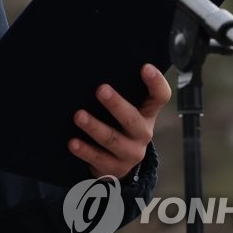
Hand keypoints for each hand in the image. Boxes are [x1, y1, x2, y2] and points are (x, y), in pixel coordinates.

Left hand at [68, 63, 171, 178]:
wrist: (118, 163)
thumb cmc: (119, 124)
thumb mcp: (126, 109)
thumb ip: (120, 91)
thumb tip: (94, 64)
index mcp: (147, 113)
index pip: (160, 97)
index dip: (156, 83)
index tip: (145, 67)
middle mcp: (142, 133)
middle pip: (132, 119)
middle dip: (116, 105)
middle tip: (101, 89)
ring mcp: (129, 153)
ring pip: (112, 140)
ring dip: (94, 127)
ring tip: (78, 115)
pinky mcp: (113, 168)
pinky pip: (98, 159)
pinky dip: (84, 150)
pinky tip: (72, 142)